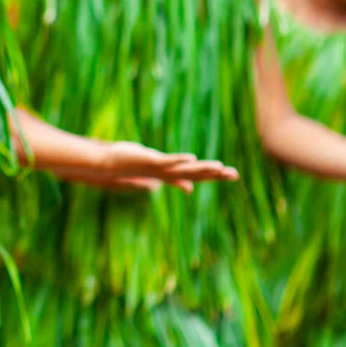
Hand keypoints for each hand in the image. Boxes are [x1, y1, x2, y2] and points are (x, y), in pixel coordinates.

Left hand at [102, 142, 239, 183]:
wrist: (111, 165)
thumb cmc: (135, 167)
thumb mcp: (158, 173)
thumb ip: (175, 179)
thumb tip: (189, 189)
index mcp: (171, 175)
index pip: (197, 176)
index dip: (215, 176)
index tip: (233, 175)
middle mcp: (168, 174)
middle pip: (195, 174)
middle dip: (215, 174)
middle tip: (234, 174)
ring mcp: (160, 168)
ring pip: (185, 170)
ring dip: (202, 168)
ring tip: (219, 166)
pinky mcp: (151, 161)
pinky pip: (168, 161)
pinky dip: (180, 160)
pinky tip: (192, 158)